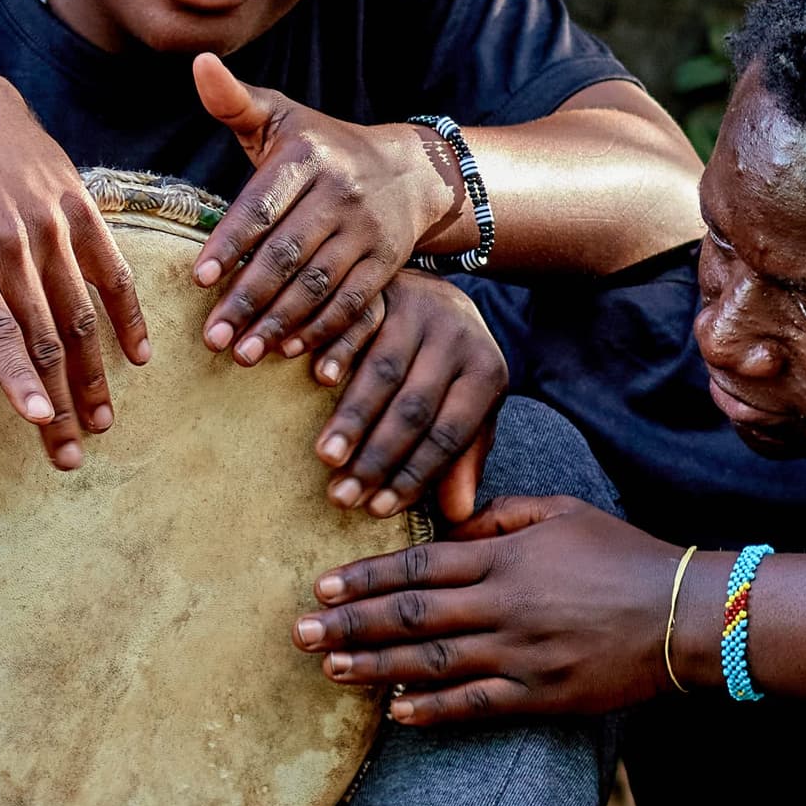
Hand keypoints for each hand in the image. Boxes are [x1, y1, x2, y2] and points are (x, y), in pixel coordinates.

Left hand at [0, 63, 149, 469]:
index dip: (19, 377)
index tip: (37, 422)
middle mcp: (13, 238)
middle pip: (46, 334)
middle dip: (61, 400)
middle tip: (70, 454)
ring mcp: (53, 221)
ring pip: (83, 310)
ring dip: (96, 372)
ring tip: (102, 423)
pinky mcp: (80, 205)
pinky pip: (112, 267)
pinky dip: (127, 314)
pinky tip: (138, 357)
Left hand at [191, 53, 462, 373]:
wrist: (411, 170)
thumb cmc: (321, 145)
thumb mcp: (281, 116)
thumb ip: (234, 100)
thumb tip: (198, 61)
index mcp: (307, 155)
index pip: (263, 205)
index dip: (232, 243)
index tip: (199, 279)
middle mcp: (342, 191)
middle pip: (288, 253)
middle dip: (248, 297)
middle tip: (211, 337)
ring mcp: (369, 229)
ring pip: (319, 283)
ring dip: (280, 323)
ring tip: (243, 354)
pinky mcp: (388, 262)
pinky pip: (353, 302)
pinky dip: (323, 331)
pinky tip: (291, 352)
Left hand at [292, 498, 681, 725]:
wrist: (685, 614)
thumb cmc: (623, 554)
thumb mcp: (561, 513)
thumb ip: (500, 515)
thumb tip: (450, 523)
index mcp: (506, 557)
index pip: (420, 565)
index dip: (366, 577)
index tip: (323, 585)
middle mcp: (505, 605)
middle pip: (411, 615)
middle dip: (350, 624)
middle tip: (299, 632)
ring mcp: (521, 654)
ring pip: (432, 662)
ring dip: (375, 667)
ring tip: (330, 668)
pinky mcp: (541, 695)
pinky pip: (475, 705)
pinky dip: (431, 710)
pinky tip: (394, 712)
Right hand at [312, 273, 505, 520]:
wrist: (443, 292)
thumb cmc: (452, 367)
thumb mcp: (470, 408)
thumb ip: (463, 457)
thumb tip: (456, 515)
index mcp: (487, 373)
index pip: (448, 435)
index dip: (412, 475)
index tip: (377, 510)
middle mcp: (458, 339)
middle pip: (414, 407)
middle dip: (376, 457)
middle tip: (341, 495)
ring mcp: (421, 310)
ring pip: (384, 370)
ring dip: (352, 417)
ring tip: (325, 457)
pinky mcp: (387, 290)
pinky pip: (360, 323)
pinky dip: (338, 351)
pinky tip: (318, 380)